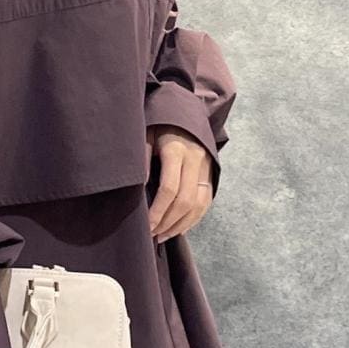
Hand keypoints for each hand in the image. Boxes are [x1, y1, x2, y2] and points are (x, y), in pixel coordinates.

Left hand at [146, 126, 213, 242]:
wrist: (184, 110)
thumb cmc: (158, 124)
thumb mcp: (145, 134)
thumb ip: (141, 159)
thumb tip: (138, 188)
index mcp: (177, 150)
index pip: (169, 188)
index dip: (157, 211)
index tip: (146, 226)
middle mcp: (195, 160)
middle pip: (185, 200)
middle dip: (168, 222)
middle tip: (152, 235)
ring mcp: (206, 168)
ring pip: (198, 205)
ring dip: (180, 225)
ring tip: (162, 236)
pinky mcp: (210, 174)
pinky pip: (205, 203)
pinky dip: (193, 219)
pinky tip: (178, 229)